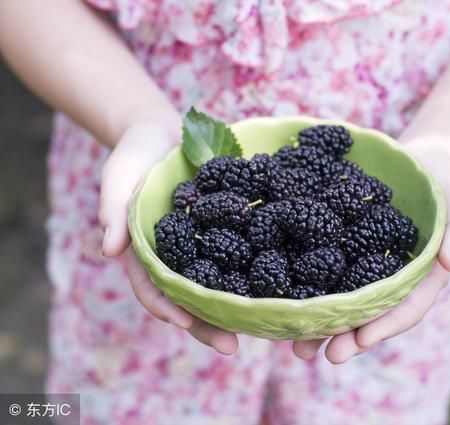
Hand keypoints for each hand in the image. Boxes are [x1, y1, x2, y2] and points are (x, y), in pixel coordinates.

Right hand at [99, 120, 238, 354]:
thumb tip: (108, 250)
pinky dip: (256, 271)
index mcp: (146, 252)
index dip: (165, 307)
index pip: (151, 288)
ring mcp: (202, 246)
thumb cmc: (135, 155)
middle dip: (207, 324)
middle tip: (231, 346)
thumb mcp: (119, 175)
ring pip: (218, 285)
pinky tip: (278, 284)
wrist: (166, 134)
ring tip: (260, 328)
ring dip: (235, 308)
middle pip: (190, 298)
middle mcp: (176, 257)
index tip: (184, 322)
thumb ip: (113, 208)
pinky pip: (241, 254)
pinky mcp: (226, 231)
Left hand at [293, 142, 449, 362]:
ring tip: (296, 346)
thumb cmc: (448, 182)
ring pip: (345, 300)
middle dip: (348, 337)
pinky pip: (327, 269)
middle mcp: (392, 278)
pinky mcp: (347, 246)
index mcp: (422, 277)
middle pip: (370, 314)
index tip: (361, 341)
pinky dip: (307, 286)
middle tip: (324, 356)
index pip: (405, 309)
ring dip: (322, 325)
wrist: (421, 159)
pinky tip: (285, 300)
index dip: (384, 326)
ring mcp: (368, 264)